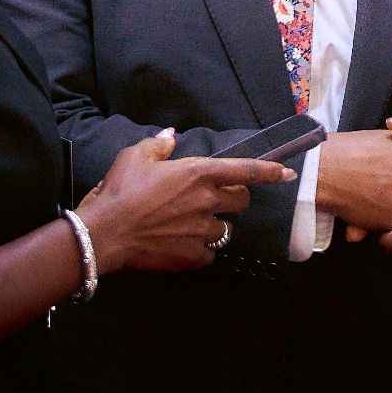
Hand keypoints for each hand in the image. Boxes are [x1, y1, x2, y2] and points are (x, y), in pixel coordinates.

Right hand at [80, 129, 293, 273]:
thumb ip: (159, 145)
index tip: (287, 173)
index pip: (246, 170)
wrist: (104, 232)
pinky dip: (200, 249)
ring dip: (213, 225)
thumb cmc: (119, 190)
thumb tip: (171, 137)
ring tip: (189, 224)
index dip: (270, 171)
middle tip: (216, 198)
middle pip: (241, 201)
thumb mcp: (135, 156)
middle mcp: (206, 201)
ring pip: (224, 229)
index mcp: (198, 173)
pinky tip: (182, 244)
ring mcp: (201, 230)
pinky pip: (208, 252)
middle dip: (235, 199)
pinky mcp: (192, 255)